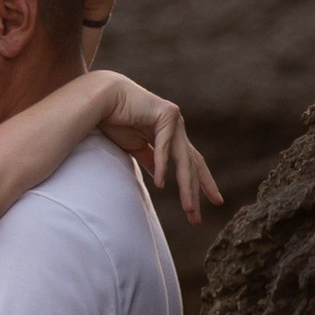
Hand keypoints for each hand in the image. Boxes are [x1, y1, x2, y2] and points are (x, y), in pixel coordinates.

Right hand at [92, 76, 223, 226]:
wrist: (102, 98)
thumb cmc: (115, 120)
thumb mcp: (135, 148)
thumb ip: (150, 161)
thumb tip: (161, 181)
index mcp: (171, 136)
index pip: (191, 163)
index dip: (201, 183)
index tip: (211, 203)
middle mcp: (177, 128)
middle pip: (192, 165)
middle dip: (197, 192)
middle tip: (197, 217)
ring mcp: (174, 119)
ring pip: (184, 159)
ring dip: (186, 187)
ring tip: (188, 208)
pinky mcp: (166, 113)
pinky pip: (164, 146)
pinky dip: (162, 165)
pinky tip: (161, 184)